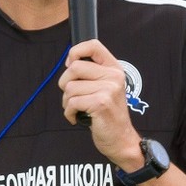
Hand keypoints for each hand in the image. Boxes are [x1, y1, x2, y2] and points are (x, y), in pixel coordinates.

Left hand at [58, 39, 138, 166]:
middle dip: (65, 84)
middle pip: (74, 68)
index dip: (75, 52)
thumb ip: (92, 73)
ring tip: (77, 109)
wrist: (121, 139)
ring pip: (70, 87)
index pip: (93, 45)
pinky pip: (72, 102)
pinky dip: (69, 113)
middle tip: (72, 96)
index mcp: (114, 69)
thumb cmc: (108, 115)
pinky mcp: (101, 103)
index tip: (70, 65)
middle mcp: (113, 76)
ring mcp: (108, 89)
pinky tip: (77, 117)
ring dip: (67, 101)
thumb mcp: (105, 88)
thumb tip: (69, 61)